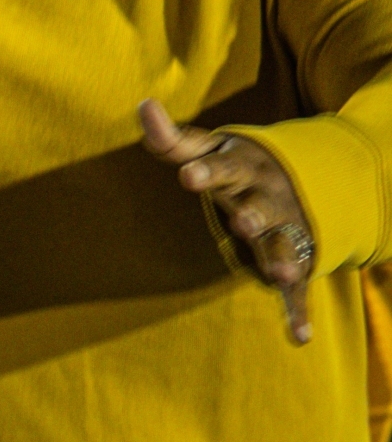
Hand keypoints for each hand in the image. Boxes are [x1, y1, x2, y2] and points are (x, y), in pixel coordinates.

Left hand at [141, 99, 315, 344]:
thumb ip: (171, 137)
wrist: (298, 178)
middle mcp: (266, 197)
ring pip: (283, 244)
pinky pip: (297, 290)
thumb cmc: (233, 164)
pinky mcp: (293, 258)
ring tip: (282, 272)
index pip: (222, 166)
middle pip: (259, 206)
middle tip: (243, 222)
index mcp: (241, 167)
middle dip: (253, 214)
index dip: (205, 171)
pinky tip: (298, 336)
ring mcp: (283, 228)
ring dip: (284, 258)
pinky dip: (298, 311)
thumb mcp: (206, 148)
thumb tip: (143, 105)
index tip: (187, 175)